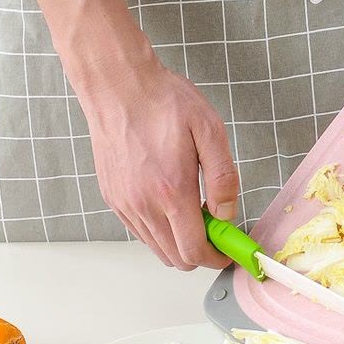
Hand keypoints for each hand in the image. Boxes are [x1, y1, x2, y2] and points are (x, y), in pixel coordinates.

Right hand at [80, 40, 238, 270]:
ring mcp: (124, 204)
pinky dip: (160, 231)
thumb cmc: (164, 103)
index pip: (194, 250)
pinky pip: (140, 232)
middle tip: (217, 231)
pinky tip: (172, 206)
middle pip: (176, 258)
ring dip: (180, 243)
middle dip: (201, 252)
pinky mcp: (113, 198)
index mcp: (171, 191)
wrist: (118, 86)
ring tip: (195, 214)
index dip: (217, 257)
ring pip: (157, 248)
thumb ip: (223, 178)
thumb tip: (227, 213)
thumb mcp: (210, 131)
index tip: (229, 250)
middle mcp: (143, 205)